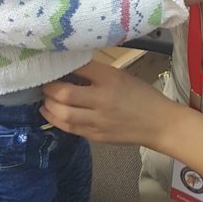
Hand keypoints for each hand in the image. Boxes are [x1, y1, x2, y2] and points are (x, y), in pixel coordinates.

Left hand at [41, 60, 175, 145]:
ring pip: (63, 114)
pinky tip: (49, 112)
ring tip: (45, 98)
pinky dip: (55, 120)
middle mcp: (102, 99)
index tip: (53, 65)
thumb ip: (98, 74)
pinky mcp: (96, 136)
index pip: (79, 69)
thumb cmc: (142, 96)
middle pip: (65, 93)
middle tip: (44, 84)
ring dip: (49, 105)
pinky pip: (70, 128)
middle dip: (49, 88)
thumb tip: (70, 70)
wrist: (158, 124)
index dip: (61, 67)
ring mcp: (98, 120)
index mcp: (111, 78)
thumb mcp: (121, 76)